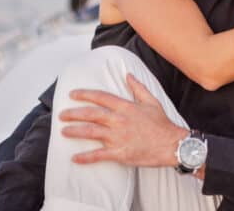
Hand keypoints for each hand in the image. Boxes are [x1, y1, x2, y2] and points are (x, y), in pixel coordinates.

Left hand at [59, 74, 186, 166]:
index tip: (73, 94)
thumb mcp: (151, 101)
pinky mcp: (120, 153)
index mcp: (125, 107)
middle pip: (91, 114)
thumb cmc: (162, 124)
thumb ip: (138, 88)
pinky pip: (98, 155)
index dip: (85, 94)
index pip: (100, 97)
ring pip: (90, 132)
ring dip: (75, 131)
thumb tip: (128, 75)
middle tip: (61, 115)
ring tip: (63, 131)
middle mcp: (119, 120)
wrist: (172, 145)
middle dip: (73, 113)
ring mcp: (118, 137)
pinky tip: (74, 158)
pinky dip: (85, 157)